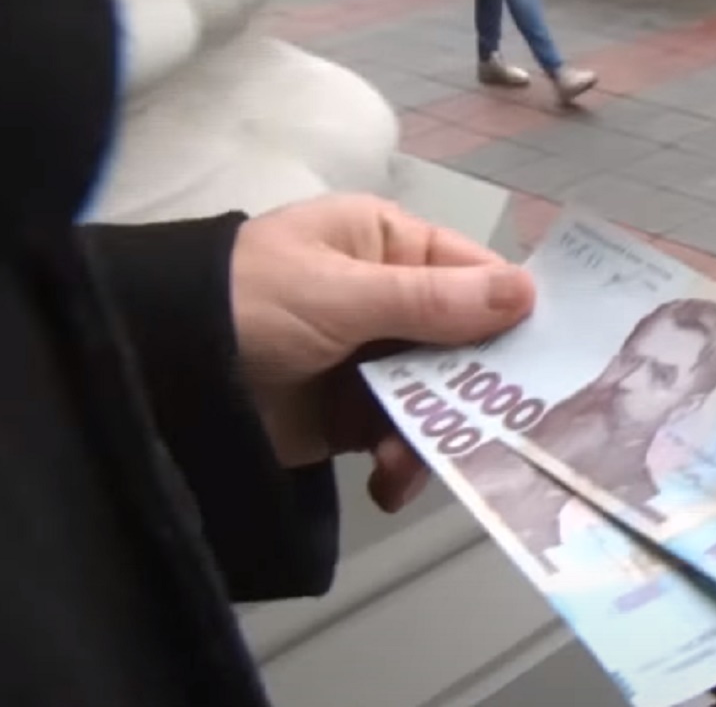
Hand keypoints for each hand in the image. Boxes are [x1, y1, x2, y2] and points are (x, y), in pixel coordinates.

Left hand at [230, 193, 535, 511]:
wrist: (157, 375)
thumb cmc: (249, 303)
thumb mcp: (341, 295)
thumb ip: (432, 302)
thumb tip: (527, 293)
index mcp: (388, 246)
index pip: (472, 273)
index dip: (509, 312)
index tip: (547, 357)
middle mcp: (390, 298)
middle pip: (463, 342)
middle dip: (473, 388)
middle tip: (497, 427)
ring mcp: (372, 358)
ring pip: (437, 396)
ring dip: (431, 432)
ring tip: (402, 460)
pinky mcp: (351, 413)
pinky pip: (401, 434)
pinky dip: (401, 460)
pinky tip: (387, 480)